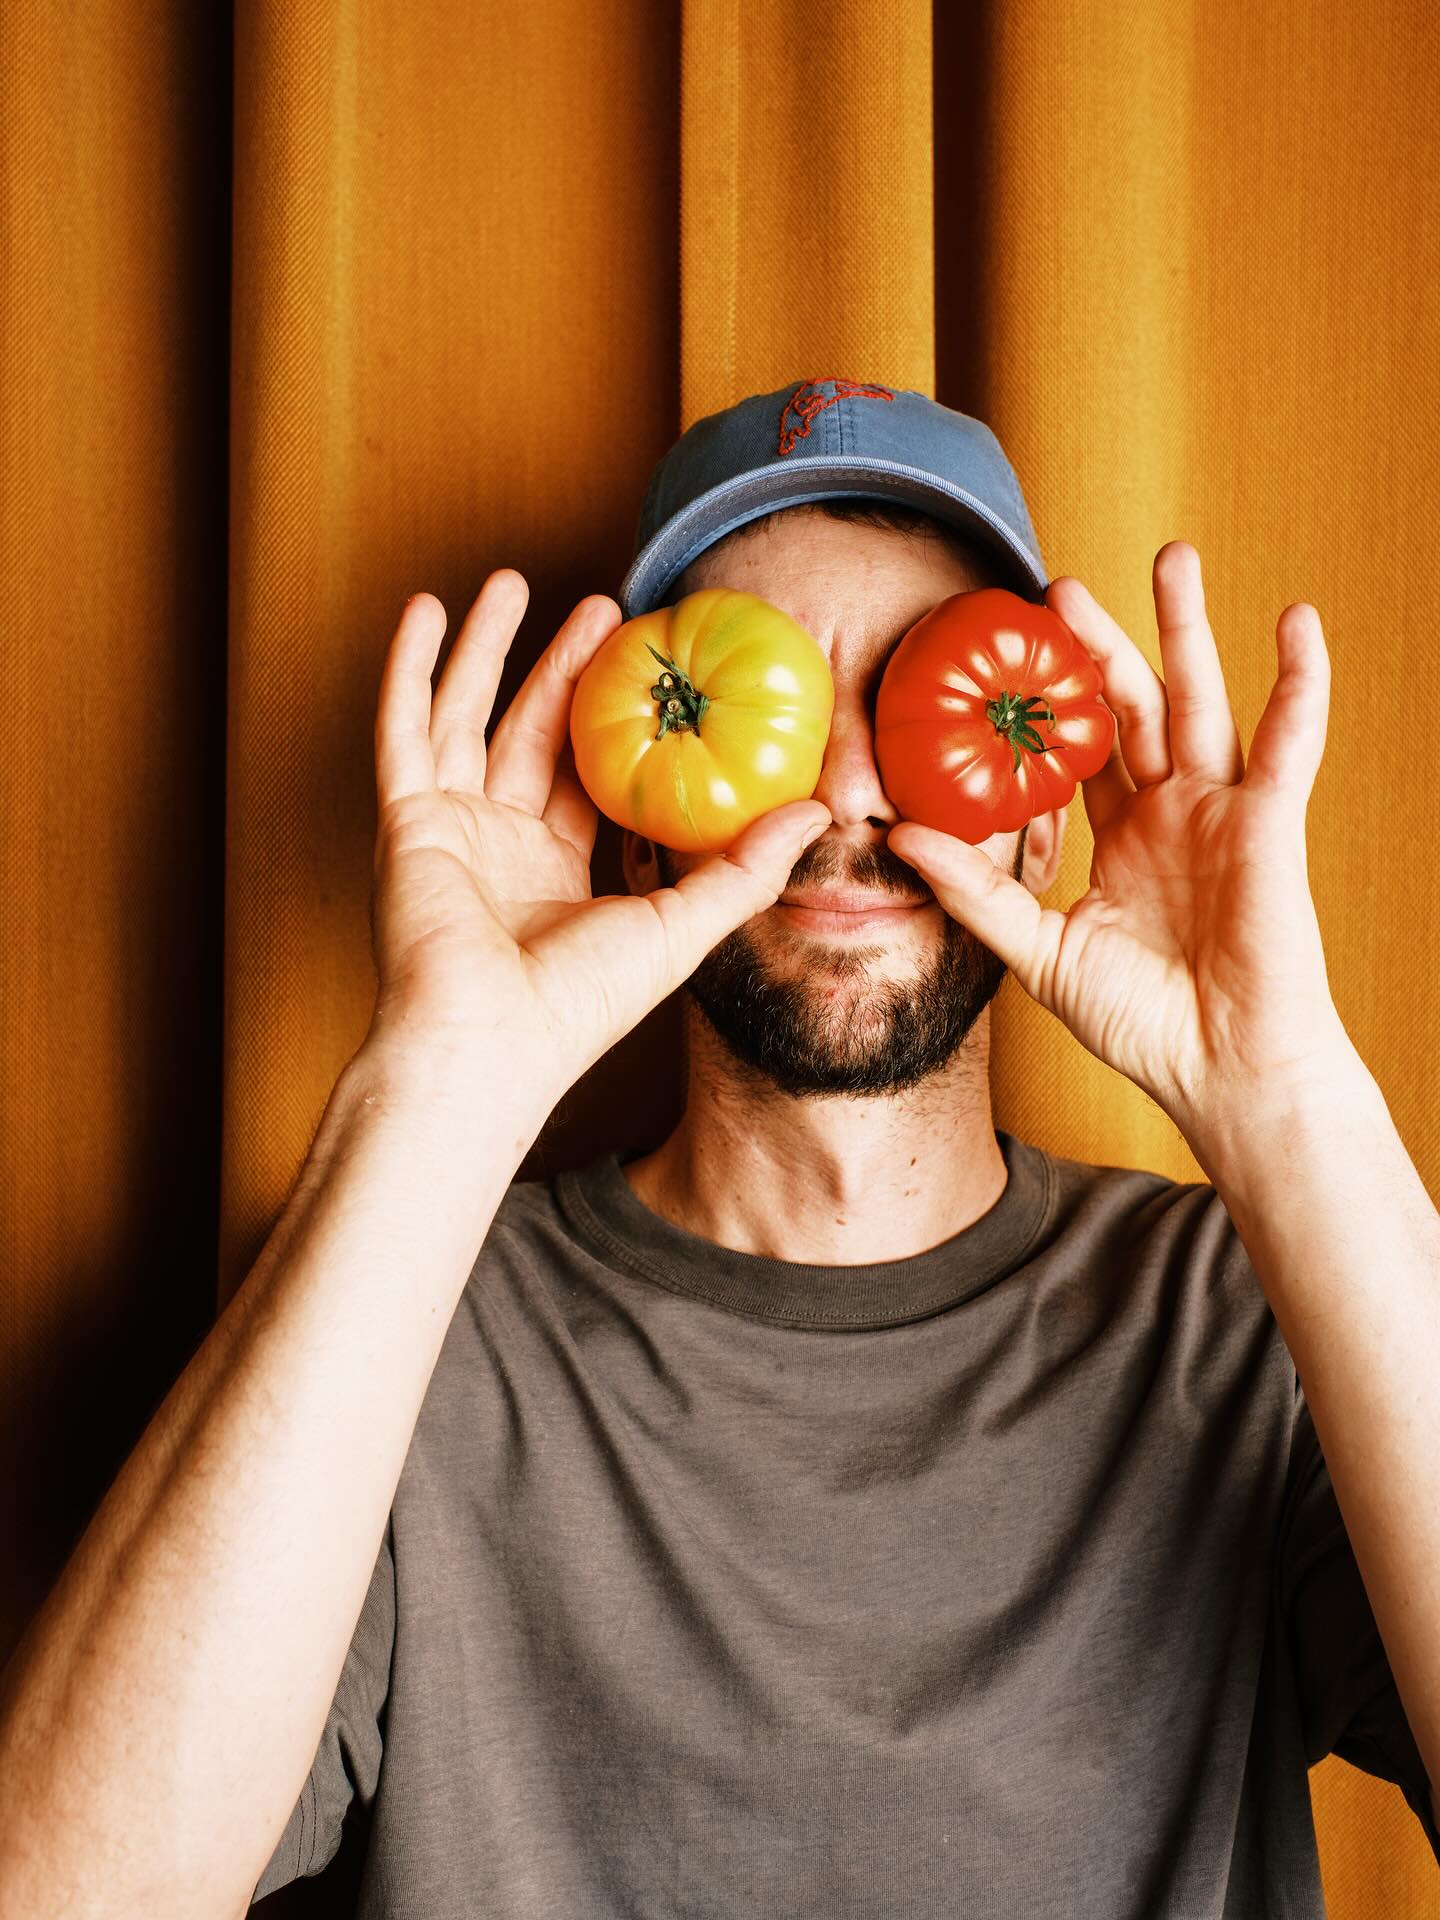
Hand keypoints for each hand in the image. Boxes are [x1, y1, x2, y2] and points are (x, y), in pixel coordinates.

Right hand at [364, 573, 829, 1102]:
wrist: (488, 1043)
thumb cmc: (578, 1007)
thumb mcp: (681, 928)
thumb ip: (745, 869)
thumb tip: (820, 813)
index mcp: (559, 871)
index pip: (591, 776)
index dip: (619, 720)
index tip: (653, 664)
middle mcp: (501, 844)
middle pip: (535, 732)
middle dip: (565, 666)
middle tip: (606, 609)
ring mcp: (449, 829)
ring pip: (468, 715)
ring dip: (488, 648)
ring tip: (515, 581)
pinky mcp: (407, 821)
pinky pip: (403, 729)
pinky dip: (408, 669)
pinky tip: (425, 609)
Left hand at [886, 542, 1349, 1130]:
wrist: (1219, 1071)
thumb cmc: (1141, 1023)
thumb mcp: (1037, 951)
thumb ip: (975, 891)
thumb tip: (900, 837)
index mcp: (1120, 836)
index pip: (1076, 750)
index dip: (1043, 702)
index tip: (1001, 650)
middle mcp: (1170, 811)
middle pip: (1131, 706)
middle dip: (1100, 642)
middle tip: (1058, 586)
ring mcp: (1222, 811)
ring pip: (1201, 699)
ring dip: (1187, 628)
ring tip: (1172, 555)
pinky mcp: (1268, 823)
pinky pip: (1288, 741)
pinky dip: (1299, 682)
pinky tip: (1295, 620)